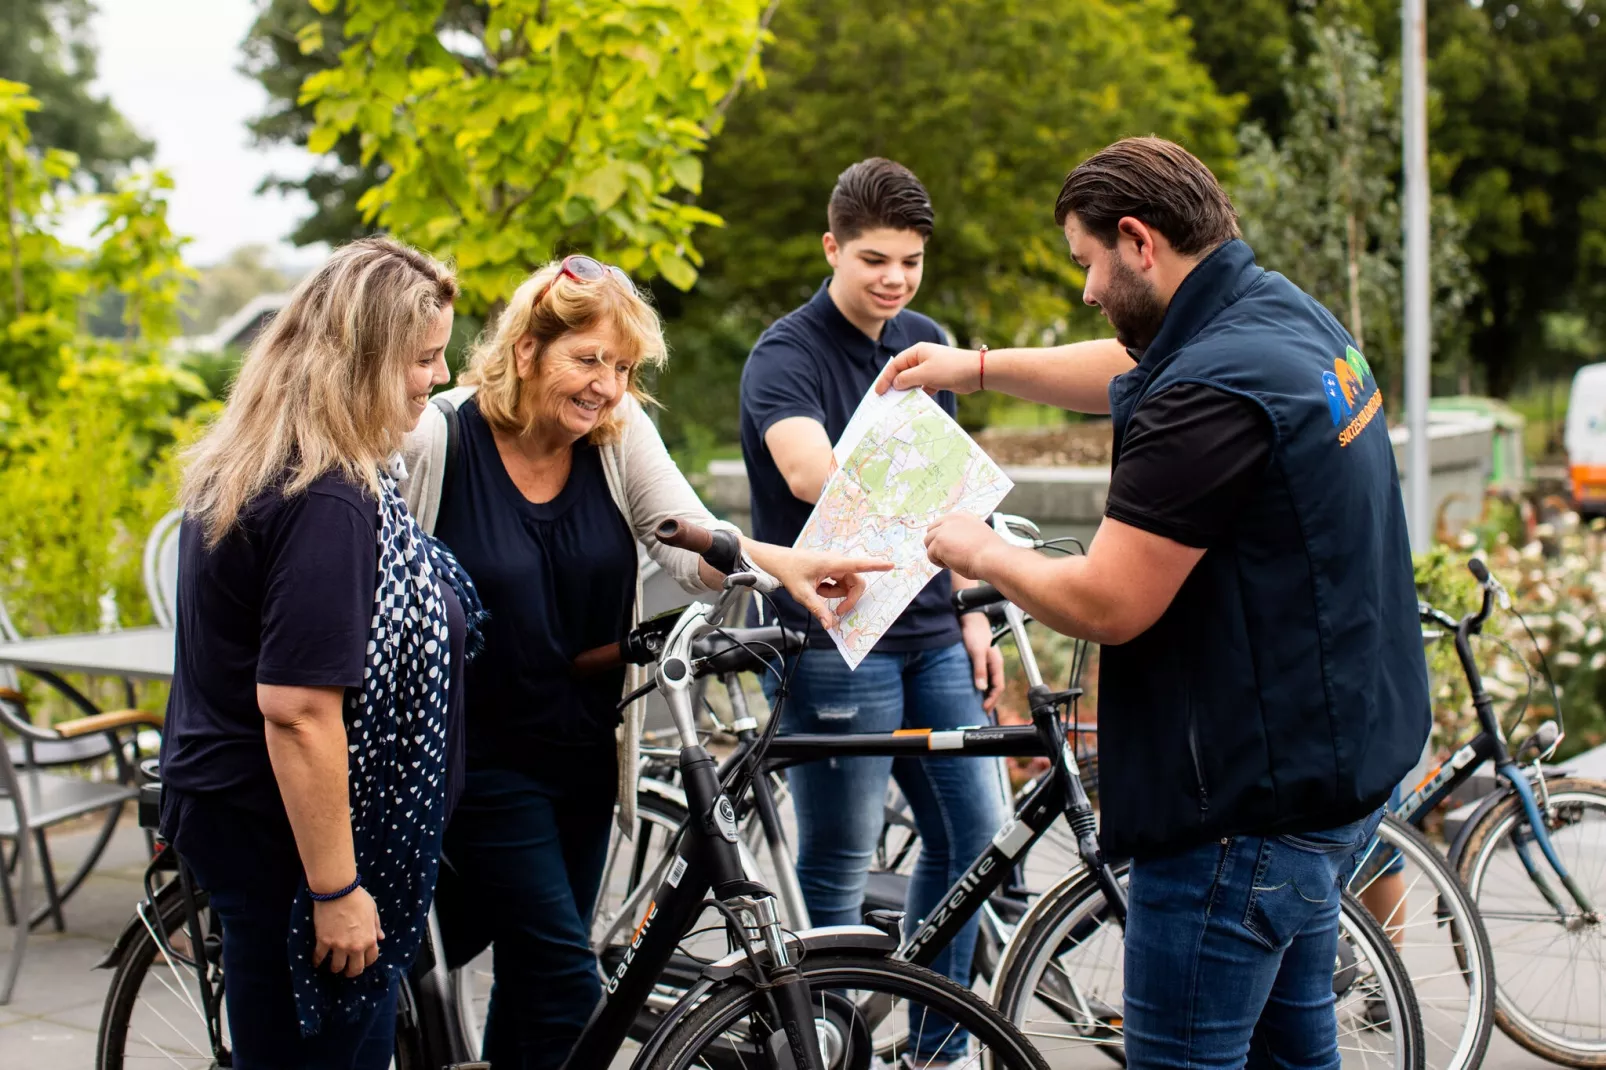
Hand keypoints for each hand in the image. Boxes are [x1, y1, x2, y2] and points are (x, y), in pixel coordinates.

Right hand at [312, 885, 383, 977]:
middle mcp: (355, 946)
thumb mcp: (373, 910)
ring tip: (333, 966)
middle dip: (351, 972)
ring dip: (335, 968)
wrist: (338, 891)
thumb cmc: (357, 898)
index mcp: (369, 939)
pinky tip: (316, 962)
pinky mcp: (323, 941)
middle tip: (347, 972)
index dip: (366, 962)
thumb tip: (381, 938)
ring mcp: (339, 945)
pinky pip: (319, 957)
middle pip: (354, 969)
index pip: (371, 959)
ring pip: (336, 967)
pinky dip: (317, 961)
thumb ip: (376, 926)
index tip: (362, 962)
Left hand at [756, 547, 893, 629]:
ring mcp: (834, 566)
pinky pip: (838, 584)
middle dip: (849, 598)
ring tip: (816, 592)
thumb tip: (829, 625)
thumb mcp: (802, 594)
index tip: (891, 565)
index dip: (876, 565)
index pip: (859, 564)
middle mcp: (837, 563)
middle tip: (838, 613)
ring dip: (834, 594)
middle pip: (856, 583)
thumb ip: (817, 609)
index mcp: (833, 563)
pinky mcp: (831, 570)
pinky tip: (816, 587)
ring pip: (846, 585)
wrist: (777, 562)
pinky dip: (829, 590)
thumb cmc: (789, 572)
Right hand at [876, 341, 983, 395]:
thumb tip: (895, 384)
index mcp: (916, 352)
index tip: (878, 392)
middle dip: (894, 385)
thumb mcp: (924, 374)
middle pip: (902, 372)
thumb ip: (907, 379)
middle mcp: (922, 359)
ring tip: (897, 403)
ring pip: (912, 381)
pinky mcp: (938, 378)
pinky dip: (919, 394)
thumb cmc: (949, 368)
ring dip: (906, 391)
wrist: (976, 372)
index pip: (895, 365)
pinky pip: (923, 386)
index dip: (885, 378)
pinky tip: (914, 403)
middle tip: (884, 399)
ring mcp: (930, 368)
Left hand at [924, 513, 1002, 577]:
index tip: (951, 547)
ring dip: (938, 554)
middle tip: (950, 556)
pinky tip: (952, 565)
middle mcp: (951, 519)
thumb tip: (949, 542)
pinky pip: (930, 555)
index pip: (941, 523)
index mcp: (962, 516)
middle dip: (937, 544)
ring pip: (928, 543)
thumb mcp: (976, 535)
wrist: (993, 558)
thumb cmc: (989, 552)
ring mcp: (943, 530)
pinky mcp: (938, 542)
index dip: (944, 537)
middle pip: (931, 531)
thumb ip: (962, 534)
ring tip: (952, 561)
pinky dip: (939, 563)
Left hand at [960, 611, 1004, 712]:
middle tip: (982, 711)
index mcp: (996, 664)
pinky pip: (983, 676)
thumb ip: (979, 670)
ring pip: (989, 682)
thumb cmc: (974, 633)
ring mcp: (987, 662)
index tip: (984, 710)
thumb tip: (981, 688)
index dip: (992, 700)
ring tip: (978, 703)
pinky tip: (973, 688)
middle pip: (995, 687)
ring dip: (985, 693)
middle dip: (990, 700)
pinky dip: (980, 685)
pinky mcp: (980, 659)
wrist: (970, 618)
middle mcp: (994, 664)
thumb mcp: (977, 652)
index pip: (998, 687)